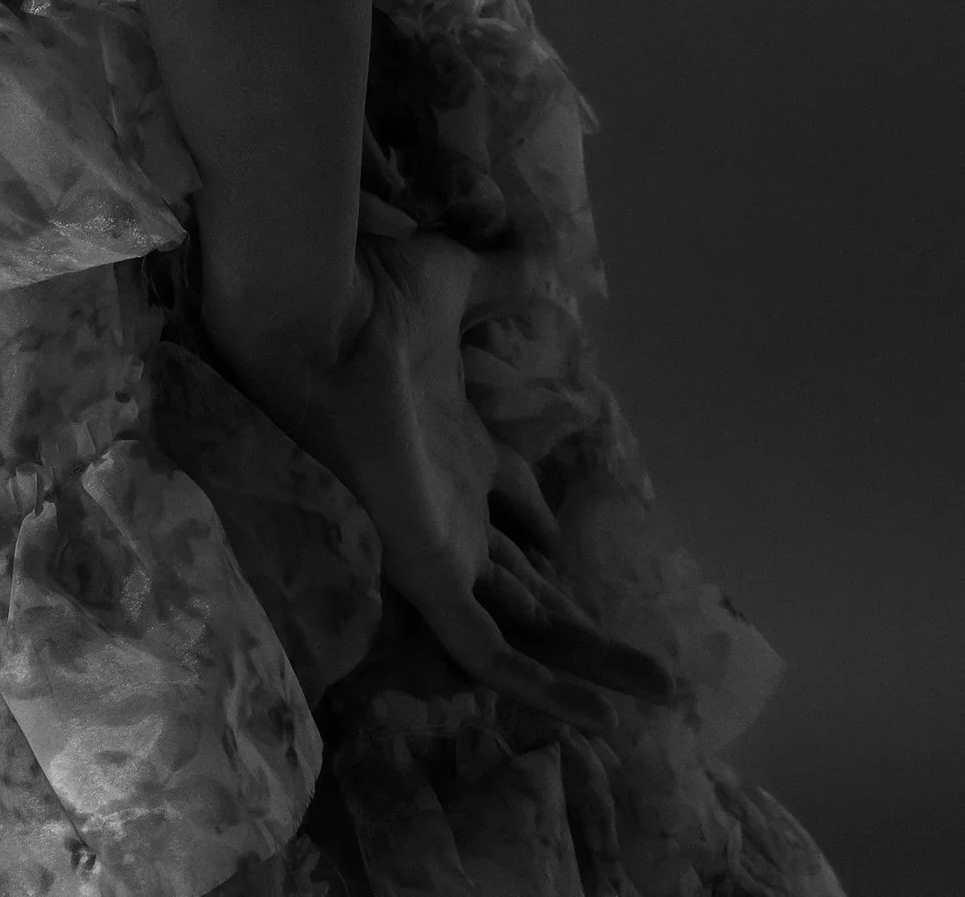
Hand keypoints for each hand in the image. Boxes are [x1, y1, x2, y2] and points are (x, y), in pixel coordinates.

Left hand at [204, 230, 671, 737]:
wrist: (316, 320)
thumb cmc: (373, 298)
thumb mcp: (454, 282)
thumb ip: (501, 277)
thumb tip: (546, 256)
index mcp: (453, 446)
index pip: (506, 502)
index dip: (538, 520)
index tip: (563, 537)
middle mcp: (449, 505)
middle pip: (525, 577)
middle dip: (580, 614)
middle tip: (646, 654)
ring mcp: (441, 543)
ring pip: (525, 625)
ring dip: (589, 662)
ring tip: (659, 692)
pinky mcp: (429, 572)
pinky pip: (488, 652)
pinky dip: (542, 688)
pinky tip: (598, 718)